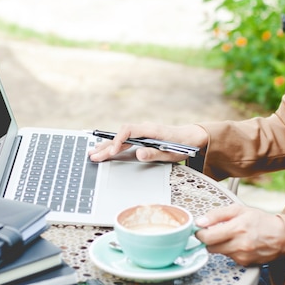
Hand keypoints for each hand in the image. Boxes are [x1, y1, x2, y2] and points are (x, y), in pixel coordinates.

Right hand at [88, 123, 207, 162]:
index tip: (112, 151)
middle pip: (121, 136)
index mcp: (151, 130)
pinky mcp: (142, 137)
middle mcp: (144, 128)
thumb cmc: (182, 145)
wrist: (191, 137)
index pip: (128, 130)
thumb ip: (154, 154)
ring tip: (93, 153)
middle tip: (94, 156)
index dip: (118, 140)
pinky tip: (105, 150)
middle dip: (107, 146)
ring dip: (107, 146)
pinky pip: (125, 140)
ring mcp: (142, 132)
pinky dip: (114, 145)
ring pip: (121, 138)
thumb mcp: (171, 153)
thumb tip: (139, 153)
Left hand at [195, 204, 284, 266]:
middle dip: (209, 239)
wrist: (283, 237)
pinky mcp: (244, 264)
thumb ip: (217, 215)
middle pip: (210, 247)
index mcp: (237, 228)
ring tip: (231, 236)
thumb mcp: (239, 210)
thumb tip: (199, 222)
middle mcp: (239, 245)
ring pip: (219, 252)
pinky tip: (238, 243)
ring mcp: (242, 256)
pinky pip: (228, 257)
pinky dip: (229, 250)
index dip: (200, 234)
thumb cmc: (261, 221)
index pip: (207, 237)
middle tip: (214, 232)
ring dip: (220, 244)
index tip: (200, 229)